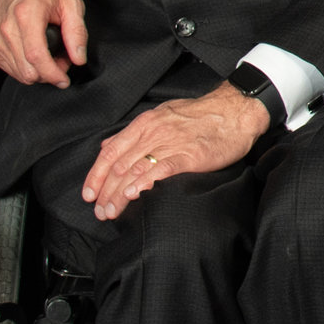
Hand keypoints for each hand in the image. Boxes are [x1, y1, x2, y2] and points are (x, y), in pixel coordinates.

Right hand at [0, 0, 89, 86]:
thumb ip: (77, 31)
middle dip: (49, 74)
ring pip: (20, 74)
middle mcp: (8, 27)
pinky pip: (11, 70)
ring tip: (49, 55)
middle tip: (61, 60)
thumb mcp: (70, 3)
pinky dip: (26, 69)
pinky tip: (34, 55)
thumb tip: (79, 58)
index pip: (36, 56)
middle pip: (28, 70)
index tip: (64, 79)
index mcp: (27, 13)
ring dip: (38, 72)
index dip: (52, 74)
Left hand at [81, 84, 270, 220]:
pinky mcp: (190, 155)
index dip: (96, 175)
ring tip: (112, 212)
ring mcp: (171, 143)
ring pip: (136, 170)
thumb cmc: (199, 115)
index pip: (110, 152)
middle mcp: (153, 132)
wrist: (234, 111)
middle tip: (100, 211)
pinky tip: (134, 195)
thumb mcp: (161, 115)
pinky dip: (145, 183)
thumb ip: (133, 133)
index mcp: (144, 124)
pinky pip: (162, 169)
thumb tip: (107, 146)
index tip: (89, 194)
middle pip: (119, 165)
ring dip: (120, 194)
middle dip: (106, 192)